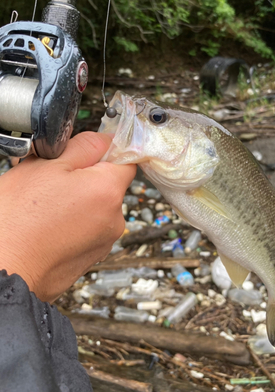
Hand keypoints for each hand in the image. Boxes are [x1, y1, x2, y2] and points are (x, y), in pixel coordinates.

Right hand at [0, 132, 135, 301]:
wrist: (4, 269)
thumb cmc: (18, 221)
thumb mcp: (46, 165)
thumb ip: (84, 146)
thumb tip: (106, 140)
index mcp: (108, 190)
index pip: (126, 158)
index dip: (104, 152)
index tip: (85, 153)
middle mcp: (114, 219)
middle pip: (108, 184)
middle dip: (84, 178)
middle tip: (51, 180)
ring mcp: (102, 242)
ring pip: (95, 207)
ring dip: (75, 202)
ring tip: (44, 207)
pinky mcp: (89, 258)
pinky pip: (86, 230)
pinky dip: (71, 224)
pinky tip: (46, 225)